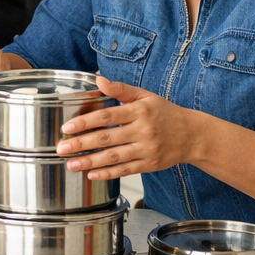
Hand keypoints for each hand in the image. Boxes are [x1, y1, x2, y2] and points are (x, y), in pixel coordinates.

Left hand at [56, 75, 197, 178]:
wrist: (193, 135)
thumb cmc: (165, 113)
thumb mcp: (145, 95)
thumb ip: (120, 89)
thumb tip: (98, 79)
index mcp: (138, 111)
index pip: (107, 116)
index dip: (85, 122)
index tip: (67, 127)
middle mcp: (142, 131)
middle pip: (107, 138)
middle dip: (82, 144)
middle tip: (62, 148)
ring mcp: (146, 150)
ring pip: (114, 157)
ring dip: (90, 162)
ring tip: (71, 164)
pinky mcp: (149, 164)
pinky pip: (126, 170)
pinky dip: (108, 173)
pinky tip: (92, 174)